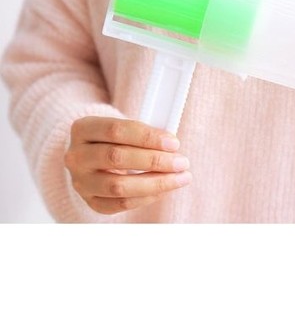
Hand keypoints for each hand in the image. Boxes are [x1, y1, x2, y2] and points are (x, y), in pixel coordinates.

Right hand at [65, 116, 191, 213]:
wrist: (92, 154)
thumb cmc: (115, 137)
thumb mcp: (122, 126)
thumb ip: (143, 132)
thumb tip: (172, 145)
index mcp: (82, 128)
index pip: (116, 130)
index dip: (147, 137)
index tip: (174, 143)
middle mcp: (76, 156)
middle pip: (117, 157)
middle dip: (155, 160)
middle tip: (182, 162)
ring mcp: (80, 181)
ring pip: (118, 186)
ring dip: (155, 183)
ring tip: (180, 178)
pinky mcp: (90, 201)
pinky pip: (120, 204)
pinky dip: (146, 197)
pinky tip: (164, 189)